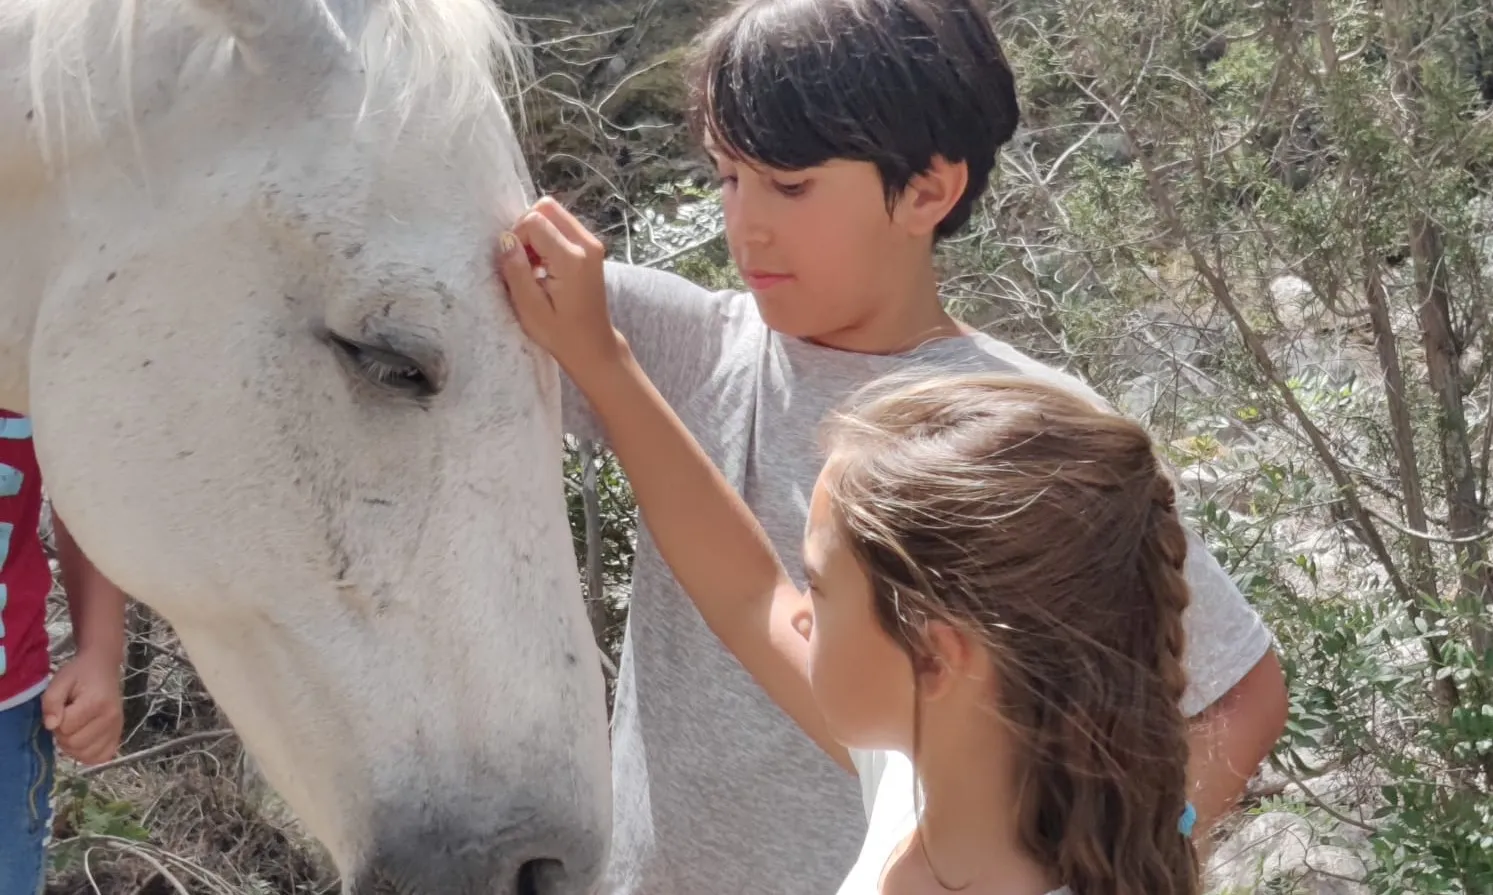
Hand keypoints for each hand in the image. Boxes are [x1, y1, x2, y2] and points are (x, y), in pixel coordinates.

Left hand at [42, 651, 124, 765]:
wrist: (103, 668)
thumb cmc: (79, 674)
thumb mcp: (60, 681)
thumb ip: (51, 701)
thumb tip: (51, 726)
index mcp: (96, 703)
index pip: (66, 727)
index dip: (56, 720)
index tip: (60, 708)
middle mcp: (111, 718)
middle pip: (75, 744)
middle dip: (63, 734)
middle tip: (66, 718)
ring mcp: (117, 728)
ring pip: (86, 754)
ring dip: (73, 746)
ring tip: (74, 729)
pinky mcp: (119, 735)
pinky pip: (102, 757)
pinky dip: (88, 754)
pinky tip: (84, 741)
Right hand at [494, 197, 625, 383]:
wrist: (593, 345)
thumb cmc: (561, 333)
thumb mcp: (530, 308)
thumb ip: (516, 270)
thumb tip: (505, 239)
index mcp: (572, 259)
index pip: (535, 221)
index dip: (516, 236)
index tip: (515, 263)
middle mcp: (587, 244)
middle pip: (547, 207)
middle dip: (526, 227)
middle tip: (522, 259)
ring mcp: (592, 244)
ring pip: (555, 214)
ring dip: (536, 233)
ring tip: (532, 265)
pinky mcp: (591, 248)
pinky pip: (563, 226)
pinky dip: (547, 238)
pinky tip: (543, 265)